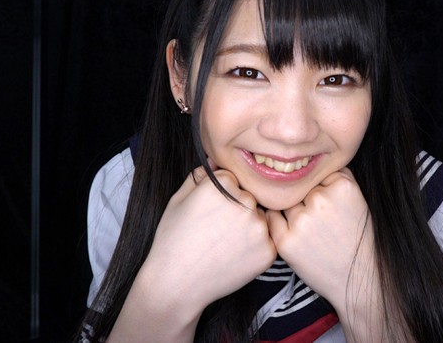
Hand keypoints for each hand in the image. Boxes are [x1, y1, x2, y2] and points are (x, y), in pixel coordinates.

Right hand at [139, 165, 276, 312]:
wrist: (177, 283)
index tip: (208, 212)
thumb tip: (216, 159)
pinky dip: (255, 249)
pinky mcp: (268, 251)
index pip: (233, 180)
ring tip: (224, 245)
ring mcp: (260, 228)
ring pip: (260, 219)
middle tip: (216, 230)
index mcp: (224, 185)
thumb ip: (199, 176)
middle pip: (249, 198)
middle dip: (238, 209)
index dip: (220, 196)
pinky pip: (267, 242)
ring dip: (249, 228)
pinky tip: (233, 257)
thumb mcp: (178, 200)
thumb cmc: (173, 240)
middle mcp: (246, 202)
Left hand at [265, 168, 379, 315]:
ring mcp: (301, 221)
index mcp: (342, 186)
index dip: (323, 188)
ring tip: (313, 231)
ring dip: (293, 211)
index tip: (332, 205)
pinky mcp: (286, 241)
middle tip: (322, 221)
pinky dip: (278, 222)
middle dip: (307, 199)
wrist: (360, 279)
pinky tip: (296, 234)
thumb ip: (335, 178)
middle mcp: (320, 200)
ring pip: (286, 201)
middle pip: (301, 187)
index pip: (319, 172)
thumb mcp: (357, 200)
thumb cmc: (358, 238)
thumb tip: (305, 163)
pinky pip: (272, 218)